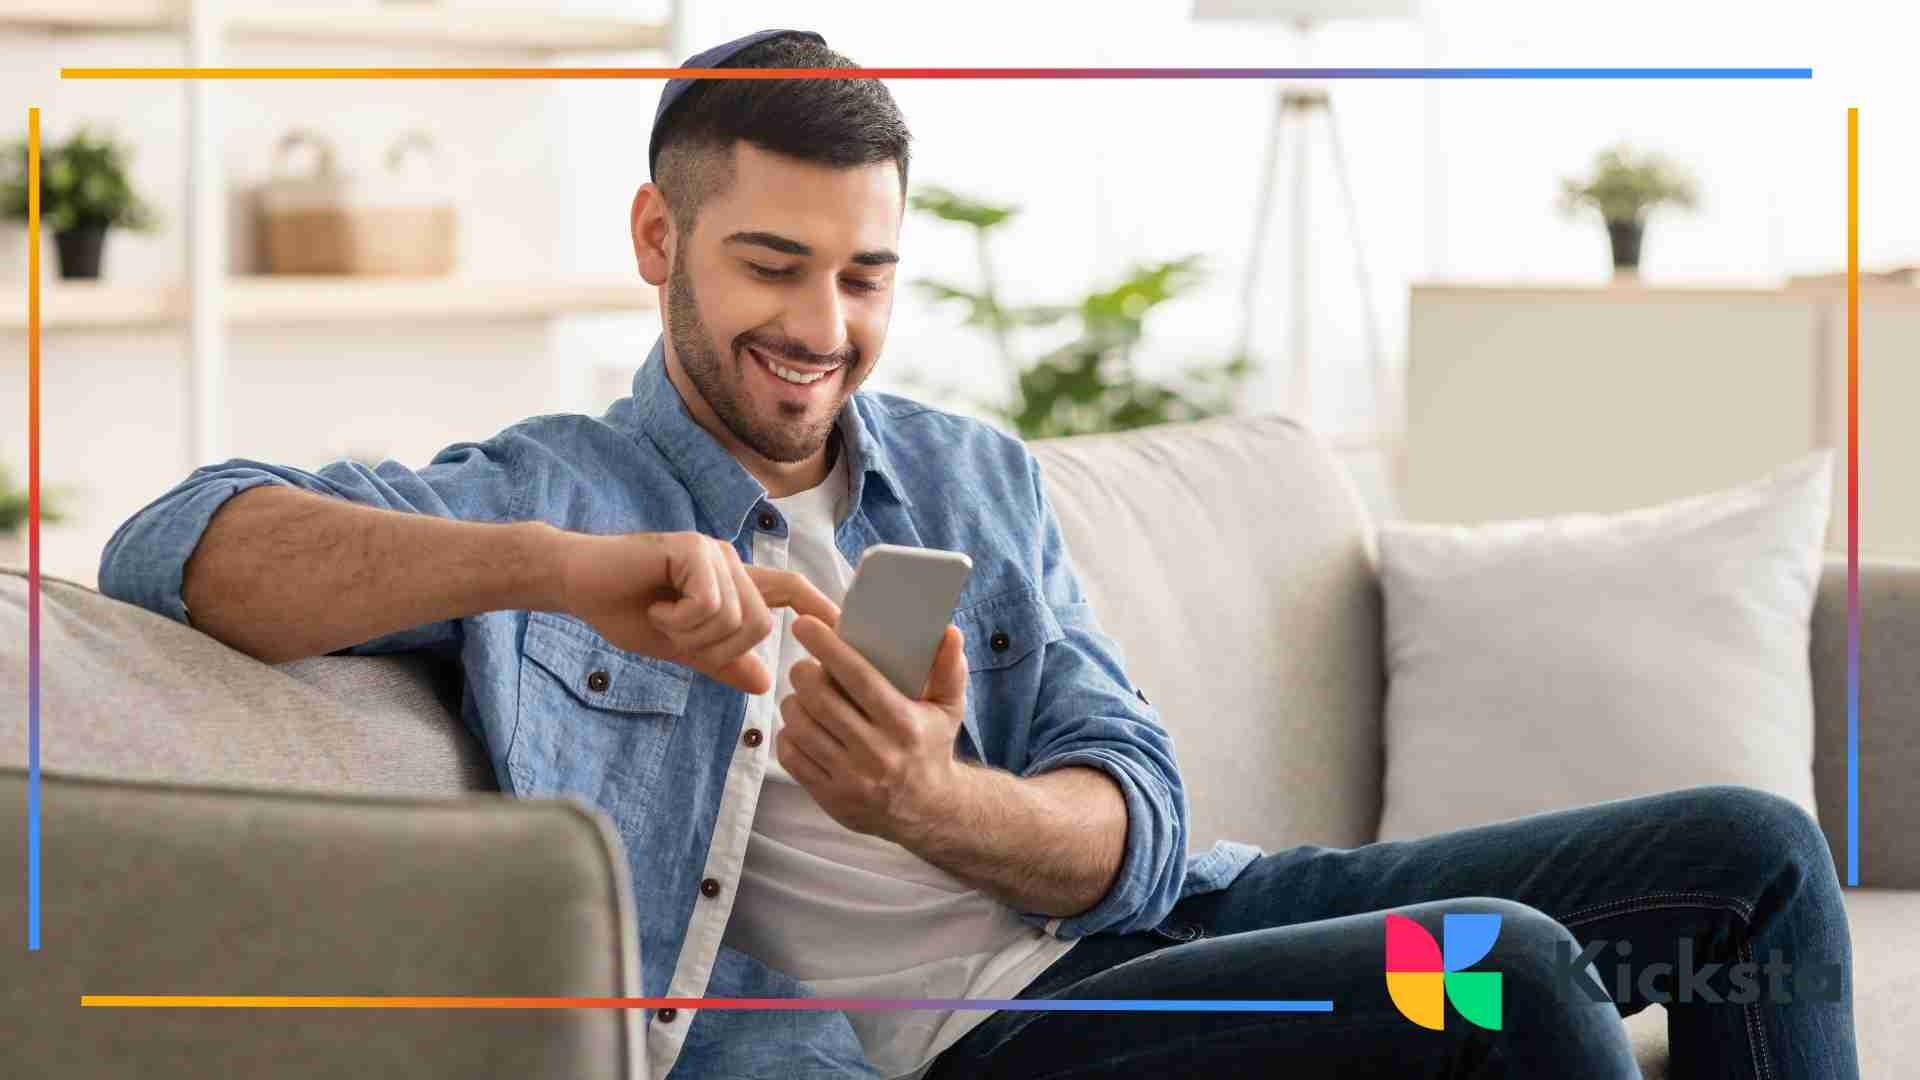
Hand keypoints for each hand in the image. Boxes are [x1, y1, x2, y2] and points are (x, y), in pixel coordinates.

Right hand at [556, 530, 839, 694]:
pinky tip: (655, 604)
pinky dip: (680, 618)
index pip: (790, 590)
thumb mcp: (681, 648)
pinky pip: (709, 603)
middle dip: (717, 649)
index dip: (821, 607)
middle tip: (677, 636)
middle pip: (759, 625)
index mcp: (732, 584)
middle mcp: (730, 562)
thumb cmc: (625, 610)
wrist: (578, 585)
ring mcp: (712, 552)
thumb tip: (765, 683)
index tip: (846, 630)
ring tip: (662, 617)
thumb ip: (722, 663)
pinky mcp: (691, 548)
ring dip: (692, 634)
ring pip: (735, 618)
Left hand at [778, 615, 968, 841]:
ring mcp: (851, 778)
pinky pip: (792, 757)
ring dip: (793, 703)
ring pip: (801, 727)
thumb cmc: (932, 746)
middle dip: (802, 674)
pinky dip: (788, 735)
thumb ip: (949, 668)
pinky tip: (800, 726)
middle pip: (820, 700)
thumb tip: (949, 632)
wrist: (927, 812)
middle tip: (802, 667)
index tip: (803, 625)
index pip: (859, 678)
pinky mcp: (831, 797)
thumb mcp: (949, 708)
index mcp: (905, 724)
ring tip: (802, 696)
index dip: (828, 647)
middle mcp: (877, 752)